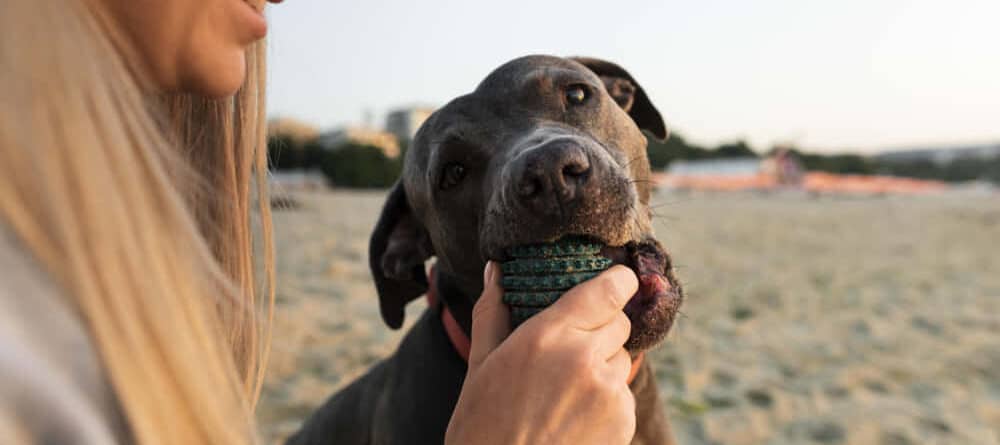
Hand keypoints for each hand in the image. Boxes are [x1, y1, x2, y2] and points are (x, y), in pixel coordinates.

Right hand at [445, 261, 637, 444]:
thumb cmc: (482, 425)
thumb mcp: (480, 365)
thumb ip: (492, 311)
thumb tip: (495, 269)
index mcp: (547, 335)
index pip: (609, 288)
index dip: (618, 281)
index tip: (617, 280)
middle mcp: (584, 357)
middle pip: (618, 321)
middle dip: (600, 328)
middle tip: (569, 350)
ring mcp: (608, 391)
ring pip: (620, 358)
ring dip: (601, 365)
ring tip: (564, 393)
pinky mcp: (623, 420)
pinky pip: (623, 393)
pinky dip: (607, 399)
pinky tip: (574, 417)